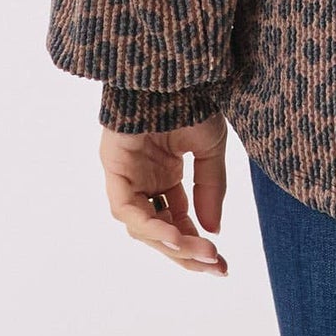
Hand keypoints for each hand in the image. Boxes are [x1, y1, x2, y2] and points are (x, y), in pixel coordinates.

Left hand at [100, 112, 229, 274]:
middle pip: (160, 229)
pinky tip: (176, 236)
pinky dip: (150, 225)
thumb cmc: (191, 98)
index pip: (177, 220)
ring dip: (172, 243)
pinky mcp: (114, 167)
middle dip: (187, 252)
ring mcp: (127, 174)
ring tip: (200, 252)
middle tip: (215, 266)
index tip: (221, 263)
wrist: (174, 68)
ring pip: (142, 226)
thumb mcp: (210, 147)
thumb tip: (214, 230)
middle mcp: (143, 179)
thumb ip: (210, 188)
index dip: (197, 243)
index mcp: (165, 174)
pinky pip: (127, 209)